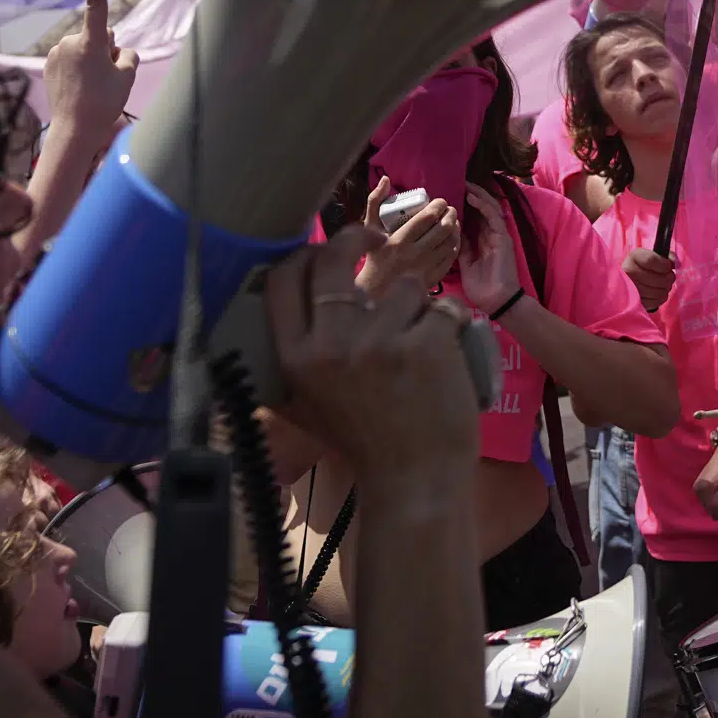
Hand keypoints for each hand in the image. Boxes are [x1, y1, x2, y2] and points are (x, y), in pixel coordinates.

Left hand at [39, 0, 137, 150]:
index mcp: (91, 42)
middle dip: (106, 49)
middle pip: (99, 36)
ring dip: (92, 60)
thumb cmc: (104, 103)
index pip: (96, 3)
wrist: (74, 130)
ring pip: (84, 47)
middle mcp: (69, 42)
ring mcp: (56, 53)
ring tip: (93, 86)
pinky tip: (80, 88)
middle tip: (107, 78)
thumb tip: (113, 45)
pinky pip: (70, 58)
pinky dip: (78, 68)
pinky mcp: (48, 65)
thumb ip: (126, 53)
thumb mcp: (127, 75)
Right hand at [261, 226, 479, 480]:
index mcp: (295, 357)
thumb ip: (287, 358)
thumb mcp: (304, 402)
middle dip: (358, 236)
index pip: (282, 277)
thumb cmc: (362, 440)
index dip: (305, 251)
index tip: (326, 248)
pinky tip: (445, 354)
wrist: (413, 481)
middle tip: (376, 239)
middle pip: (333, 256)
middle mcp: (330, 344)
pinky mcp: (426, 342)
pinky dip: (450, 324)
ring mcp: (379, 340)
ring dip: (416, 305)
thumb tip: (267, 302)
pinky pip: (443, 306)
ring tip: (416, 343)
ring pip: (402, 284)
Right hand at [359, 177, 458, 296]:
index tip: (439, 201)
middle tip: (449, 210)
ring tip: (452, 222)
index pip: (427, 217)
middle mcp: (414, 255)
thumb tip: (386, 179)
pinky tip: (451, 239)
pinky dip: (454, 245)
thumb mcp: (369, 229)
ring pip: (450, 242)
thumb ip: (375, 201)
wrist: (375, 291)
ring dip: (455, 229)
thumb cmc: (373, 256)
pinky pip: (451, 257)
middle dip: (451, 215)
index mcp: (399, 240)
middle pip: (443, 229)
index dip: (439, 205)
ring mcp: (425, 268)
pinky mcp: (433, 278)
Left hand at [455, 188, 522, 316]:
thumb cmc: (480, 287)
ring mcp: (497, 235)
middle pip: (481, 209)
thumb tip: (451, 231)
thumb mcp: (464, 263)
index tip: (449, 194)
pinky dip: (483, 205)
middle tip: (458, 182)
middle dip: (471, 195)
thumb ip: (460, 247)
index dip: (463, 205)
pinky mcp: (502, 237)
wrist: (496, 301)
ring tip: (465, 184)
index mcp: (480, 241)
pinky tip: (472, 197)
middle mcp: (489, 235)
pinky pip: (493, 217)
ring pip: (489, 208)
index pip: (473, 217)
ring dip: (477, 195)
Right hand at [624, 245, 675, 312]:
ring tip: (664, 284)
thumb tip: (675, 263)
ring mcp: (631, 289)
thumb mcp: (656, 256)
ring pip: (658, 292)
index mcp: (634, 257)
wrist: (634, 280)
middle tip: (669, 277)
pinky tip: (658, 292)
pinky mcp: (636, 302)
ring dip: (666, 288)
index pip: (650, 260)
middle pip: (658, 279)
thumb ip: (667, 256)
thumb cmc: (648, 266)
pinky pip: (656, 302)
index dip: (664, 265)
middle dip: (669, 278)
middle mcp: (629, 272)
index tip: (668, 267)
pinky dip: (661, 298)